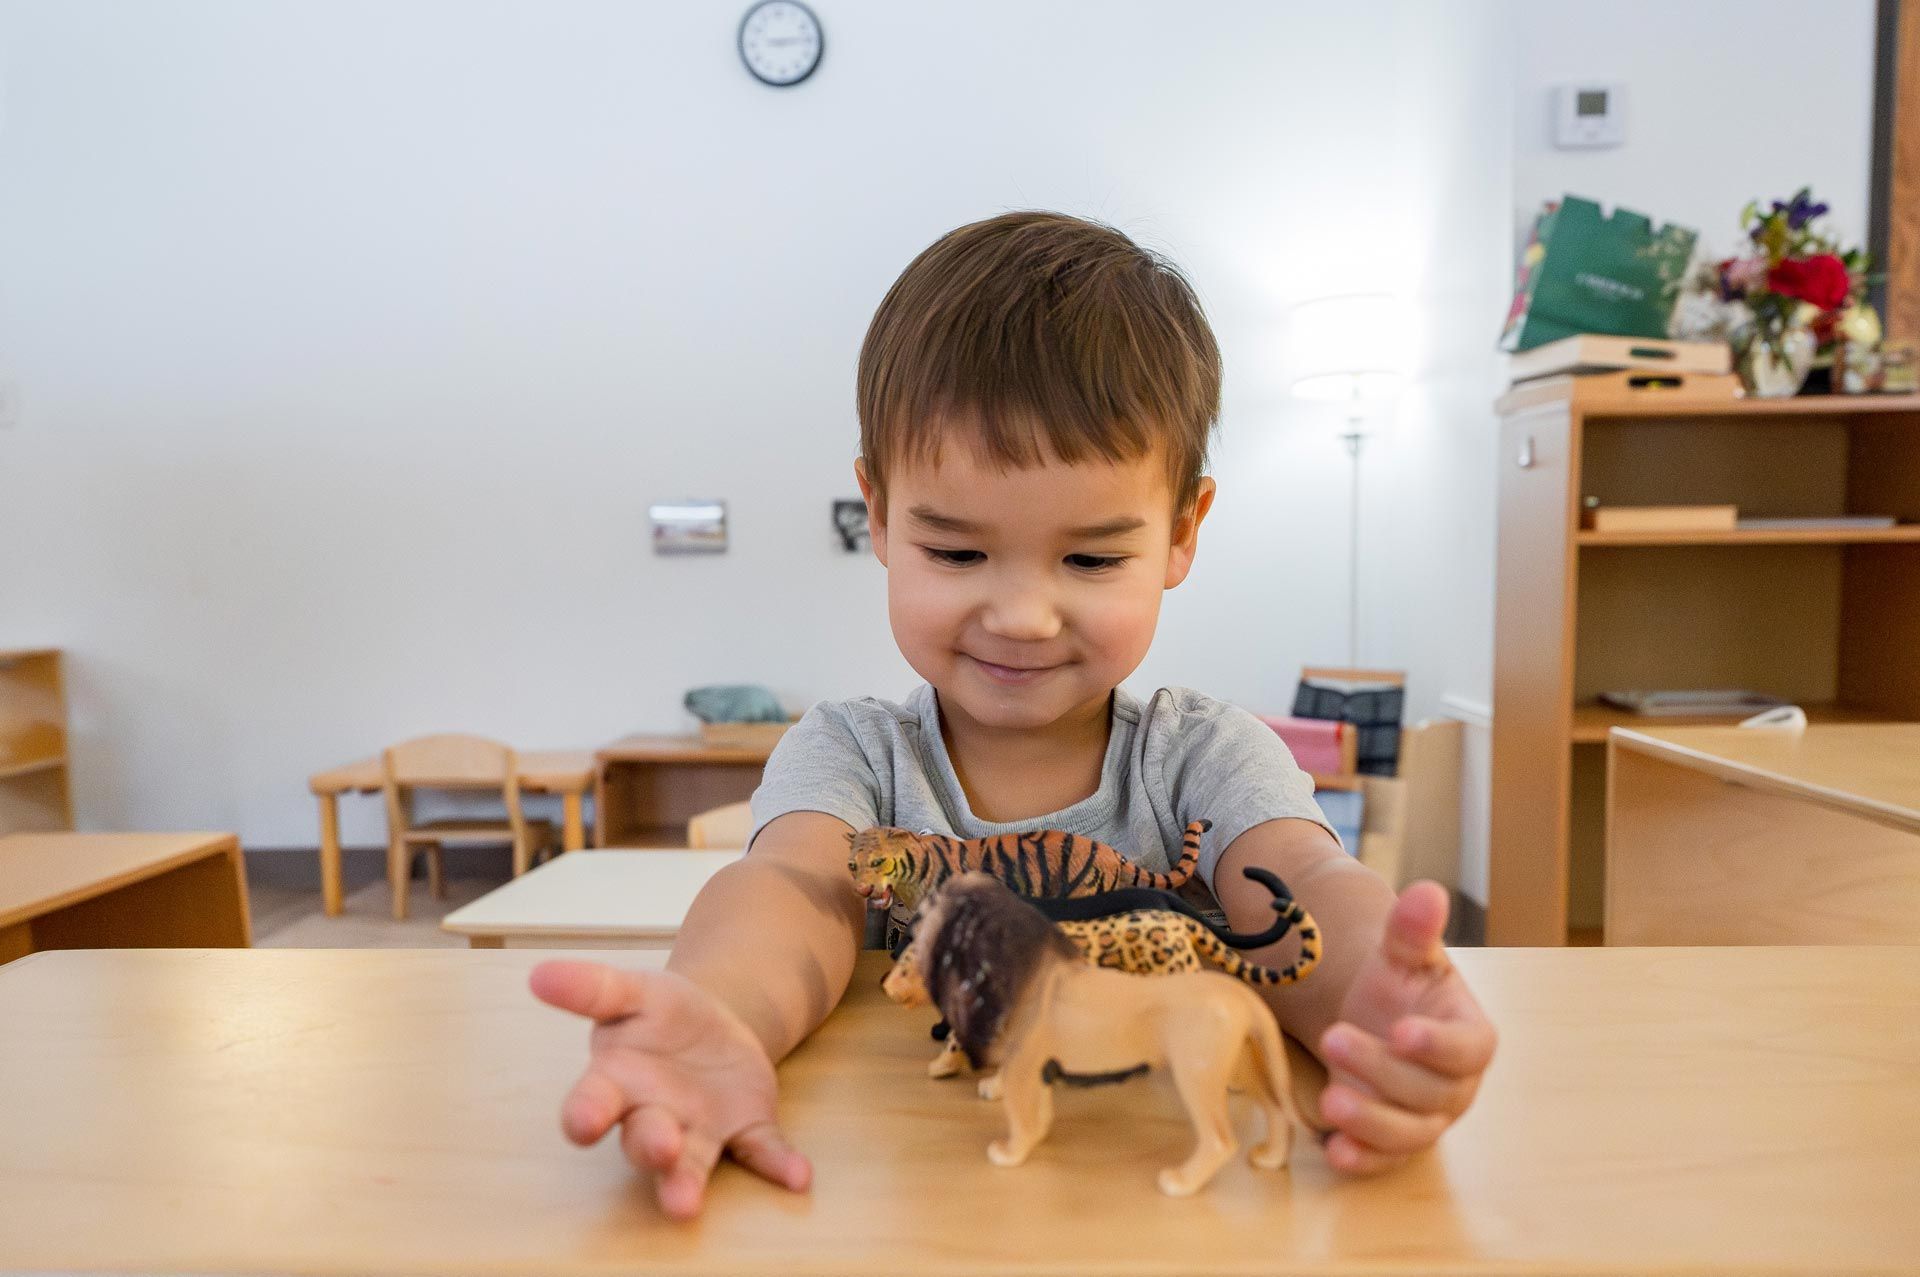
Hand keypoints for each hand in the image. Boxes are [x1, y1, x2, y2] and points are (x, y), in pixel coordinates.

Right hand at [529, 960, 810, 1218]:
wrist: (712, 1023)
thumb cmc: (658, 1014)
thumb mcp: (632, 990)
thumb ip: (591, 986)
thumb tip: (538, 974)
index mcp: (616, 1080)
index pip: (591, 1102)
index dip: (584, 1115)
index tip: (581, 1123)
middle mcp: (652, 1116)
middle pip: (643, 1139)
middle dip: (650, 1146)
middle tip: (660, 1150)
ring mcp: (699, 1130)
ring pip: (691, 1164)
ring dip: (689, 1183)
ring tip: (688, 1204)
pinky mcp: (744, 1131)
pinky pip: (759, 1151)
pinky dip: (777, 1164)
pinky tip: (797, 1176)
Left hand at [1315, 880, 1496, 1175]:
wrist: (1373, 1017)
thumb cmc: (1398, 985)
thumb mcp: (1402, 953)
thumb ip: (1413, 930)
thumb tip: (1426, 891)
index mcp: (1470, 1036)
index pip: (1469, 1049)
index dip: (1438, 1044)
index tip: (1401, 1029)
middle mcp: (1455, 1085)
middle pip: (1431, 1092)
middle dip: (1383, 1070)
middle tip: (1334, 1037)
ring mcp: (1426, 1118)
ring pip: (1410, 1132)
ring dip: (1371, 1121)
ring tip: (1330, 1100)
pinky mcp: (1392, 1142)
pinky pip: (1384, 1160)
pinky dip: (1362, 1159)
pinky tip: (1333, 1148)